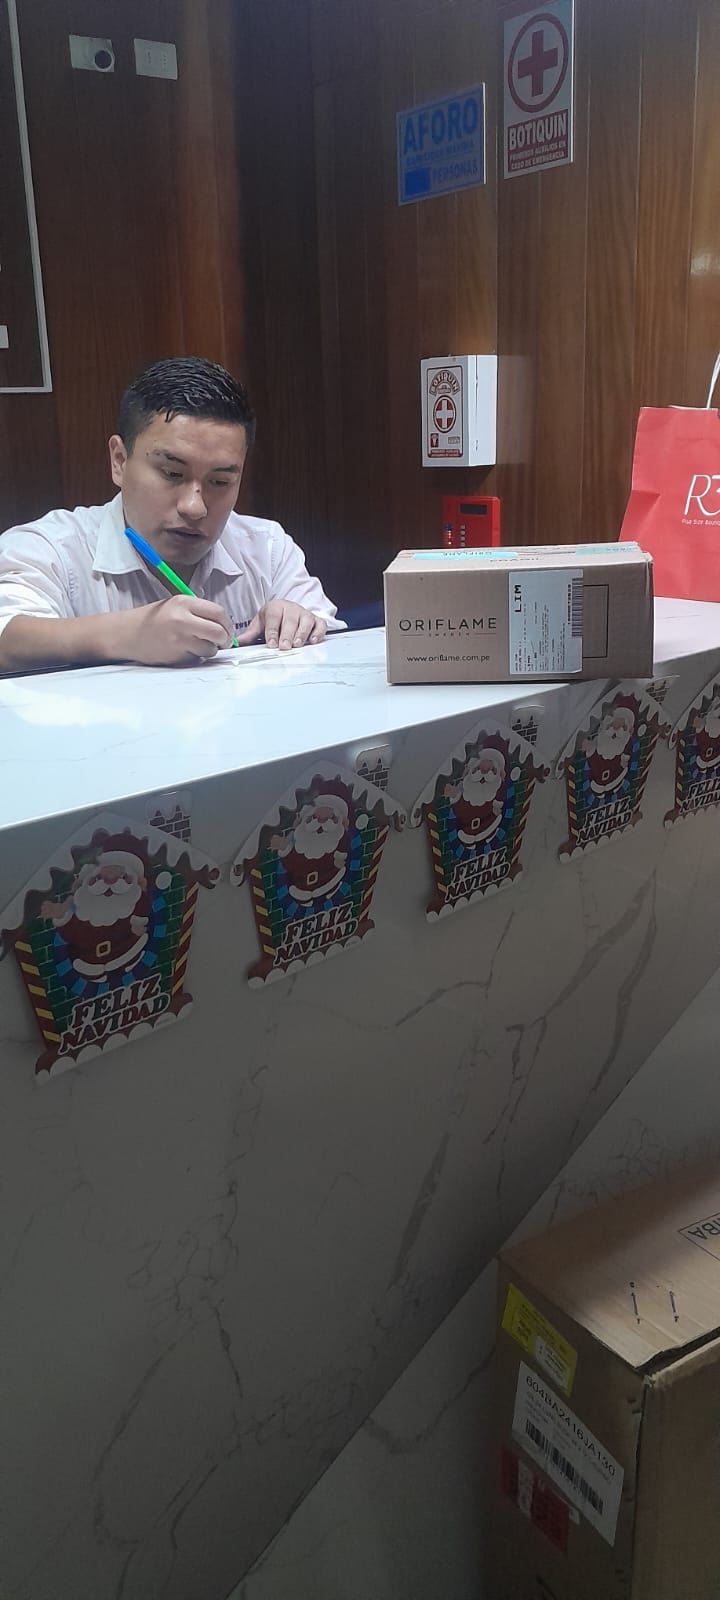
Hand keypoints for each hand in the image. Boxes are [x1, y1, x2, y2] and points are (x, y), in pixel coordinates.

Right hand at [113, 596, 232, 664]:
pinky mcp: (176, 655)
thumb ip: (199, 611)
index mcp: (184, 603)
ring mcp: (179, 639)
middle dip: (225, 639)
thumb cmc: (154, 619)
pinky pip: (198, 658)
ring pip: (210, 648)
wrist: (128, 634)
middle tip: (222, 642)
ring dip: (210, 649)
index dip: (227, 624)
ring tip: (197, 645)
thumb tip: (224, 625)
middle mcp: (182, 619)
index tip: (227, 630)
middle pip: (219, 632)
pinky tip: (185, 651)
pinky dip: (197, 656)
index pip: (219, 612)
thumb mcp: (175, 605)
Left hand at [235, 600, 326, 651]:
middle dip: (287, 634)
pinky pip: (320, 625)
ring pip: (306, 622)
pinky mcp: (316, 620)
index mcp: (276, 607)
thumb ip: (250, 633)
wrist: (286, 609)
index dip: (273, 631)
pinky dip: (318, 633)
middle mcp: (291, 608)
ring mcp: (305, 614)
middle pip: (290, 620)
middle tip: (284, 646)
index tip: (271, 643)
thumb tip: (237, 642)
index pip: (274, 617)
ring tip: (297, 644)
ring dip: (302, 634)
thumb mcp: (260, 623)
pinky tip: (312, 641)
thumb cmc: (273, 618)